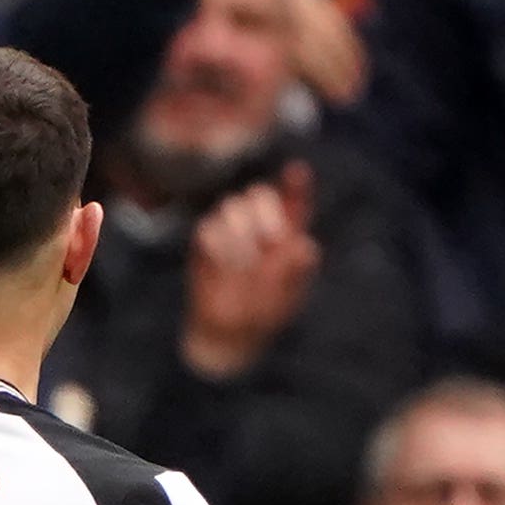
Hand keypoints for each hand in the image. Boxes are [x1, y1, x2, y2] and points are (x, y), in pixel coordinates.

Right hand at [178, 161, 319, 379]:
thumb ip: (295, 269)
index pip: (294, 201)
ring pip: (232, 205)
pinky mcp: (205, 241)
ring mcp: (230, 231)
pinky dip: (218, 245)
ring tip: (243, 263)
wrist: (227, 333)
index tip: (297, 170)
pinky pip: (208, 227)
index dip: (296, 184)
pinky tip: (223, 265)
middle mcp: (259, 226)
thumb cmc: (264, 313)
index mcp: (288, 235)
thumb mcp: (288, 296)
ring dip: (240, 232)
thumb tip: (299, 242)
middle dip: (266, 213)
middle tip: (270, 240)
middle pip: (260, 193)